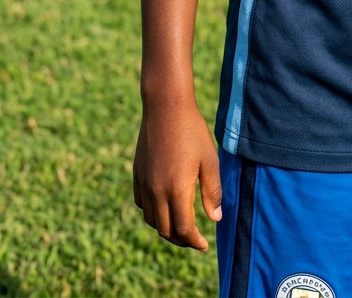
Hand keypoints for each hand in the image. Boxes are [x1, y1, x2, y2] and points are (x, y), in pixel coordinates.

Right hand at [133, 102, 221, 249]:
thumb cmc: (192, 131)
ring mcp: (144, 183)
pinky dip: (152, 212)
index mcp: (177, 189)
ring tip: (180, 226)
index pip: (183, 229)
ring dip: (165, 228)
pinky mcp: (137, 174)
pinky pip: (141, 203)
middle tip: (194, 239)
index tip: (204, 244)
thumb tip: (215, 219)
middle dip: (181, 240)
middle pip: (165, 230)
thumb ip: (212, 192)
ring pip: (151, 219)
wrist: (166, 107)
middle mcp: (156, 191)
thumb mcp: (210, 160)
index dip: (194, 242)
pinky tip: (163, 206)